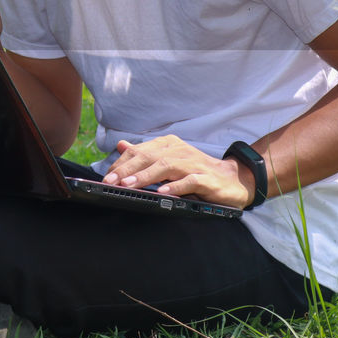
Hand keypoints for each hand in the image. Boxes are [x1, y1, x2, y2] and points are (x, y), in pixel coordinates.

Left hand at [101, 135, 254, 208]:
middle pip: (149, 157)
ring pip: (166, 167)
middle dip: (128, 169)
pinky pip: (189, 181)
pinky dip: (175, 186)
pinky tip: (162, 192)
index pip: (140, 151)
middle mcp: (179, 151)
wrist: (231, 179)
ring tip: (129, 185)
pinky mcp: (205, 178)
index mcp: (168, 145)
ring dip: (146, 176)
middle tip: (111, 182)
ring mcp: (193, 164)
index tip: (106, 177)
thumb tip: (120, 145)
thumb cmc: (195, 171)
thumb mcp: (168, 160)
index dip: (122, 163)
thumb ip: (145, 154)